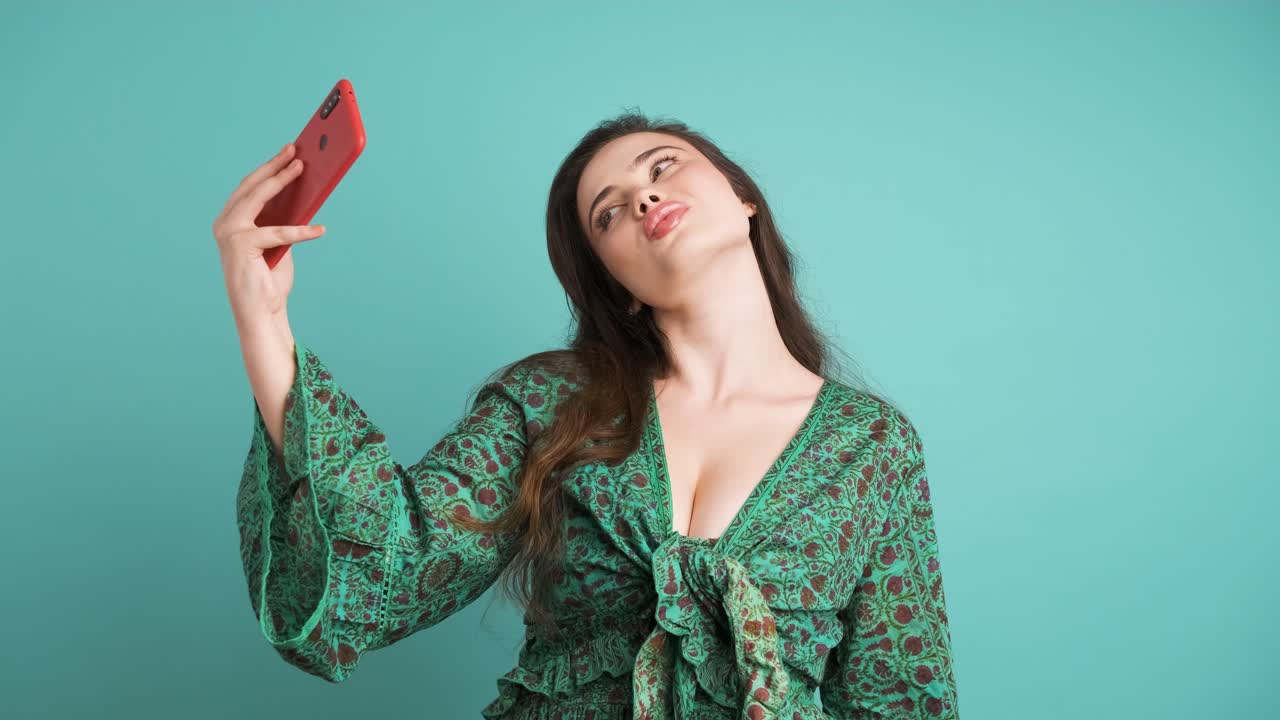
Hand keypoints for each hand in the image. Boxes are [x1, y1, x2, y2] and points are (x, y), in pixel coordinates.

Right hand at [211, 143, 326, 326]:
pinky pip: (277, 232)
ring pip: (258, 198)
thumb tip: (305, 194)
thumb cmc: (271, 279)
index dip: (269, 167)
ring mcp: (229, 232)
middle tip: (295, 150)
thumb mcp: (280, 243)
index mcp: (231, 220)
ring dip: (281, 180)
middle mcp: (224, 222)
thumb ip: (283, 220)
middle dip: (274, 165)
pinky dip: (300, 231)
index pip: (250, 187)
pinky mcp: (240, 245)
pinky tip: (320, 229)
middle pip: (252, 186)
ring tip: (302, 168)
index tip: (288, 151)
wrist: (262, 312)